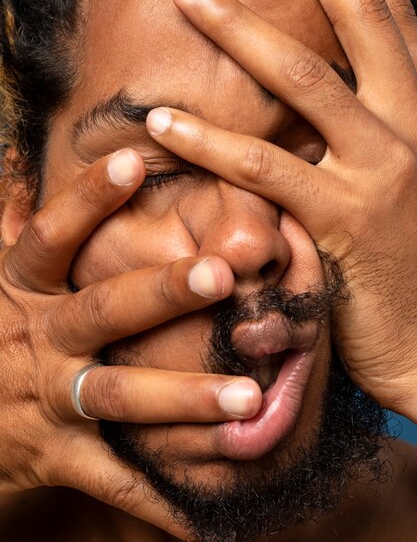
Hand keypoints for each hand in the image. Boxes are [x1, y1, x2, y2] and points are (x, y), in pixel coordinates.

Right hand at [0, 148, 261, 535]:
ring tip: (249, 398)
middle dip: (160, 293)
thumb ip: (10, 226)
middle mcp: (37, 338)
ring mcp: (46, 399)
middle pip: (101, 310)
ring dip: (182, 397)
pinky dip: (158, 500)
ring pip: (118, 394)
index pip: (52, 236)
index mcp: (21, 289)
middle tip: (221, 276)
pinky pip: (113, 480)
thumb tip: (15, 159)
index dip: (87, 199)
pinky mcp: (54, 456)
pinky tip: (210, 518)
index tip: (132, 160)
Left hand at [145, 0, 416, 420]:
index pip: (391, 18)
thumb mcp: (392, 182)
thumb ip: (359, 136)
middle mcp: (412, 128)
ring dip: (241, 31)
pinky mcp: (343, 221)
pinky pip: (266, 170)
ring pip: (306, 82)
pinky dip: (212, 142)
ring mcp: (382, 172)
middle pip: (360, 22)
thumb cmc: (405, 262)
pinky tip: (166, 119)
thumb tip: (307, 99)